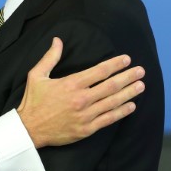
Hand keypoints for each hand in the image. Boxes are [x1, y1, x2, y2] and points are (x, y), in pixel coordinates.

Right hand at [17, 37, 144, 147]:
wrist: (29, 129)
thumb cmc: (32, 101)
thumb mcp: (36, 75)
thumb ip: (50, 57)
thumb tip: (57, 40)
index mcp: (71, 84)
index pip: (99, 71)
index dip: (115, 64)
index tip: (127, 59)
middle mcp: (81, 99)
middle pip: (111, 85)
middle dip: (128, 77)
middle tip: (141, 71)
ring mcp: (85, 115)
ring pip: (113, 102)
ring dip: (129, 93)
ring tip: (141, 86)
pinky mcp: (86, 129)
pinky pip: (109, 119)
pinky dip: (122, 112)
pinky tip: (131, 106)